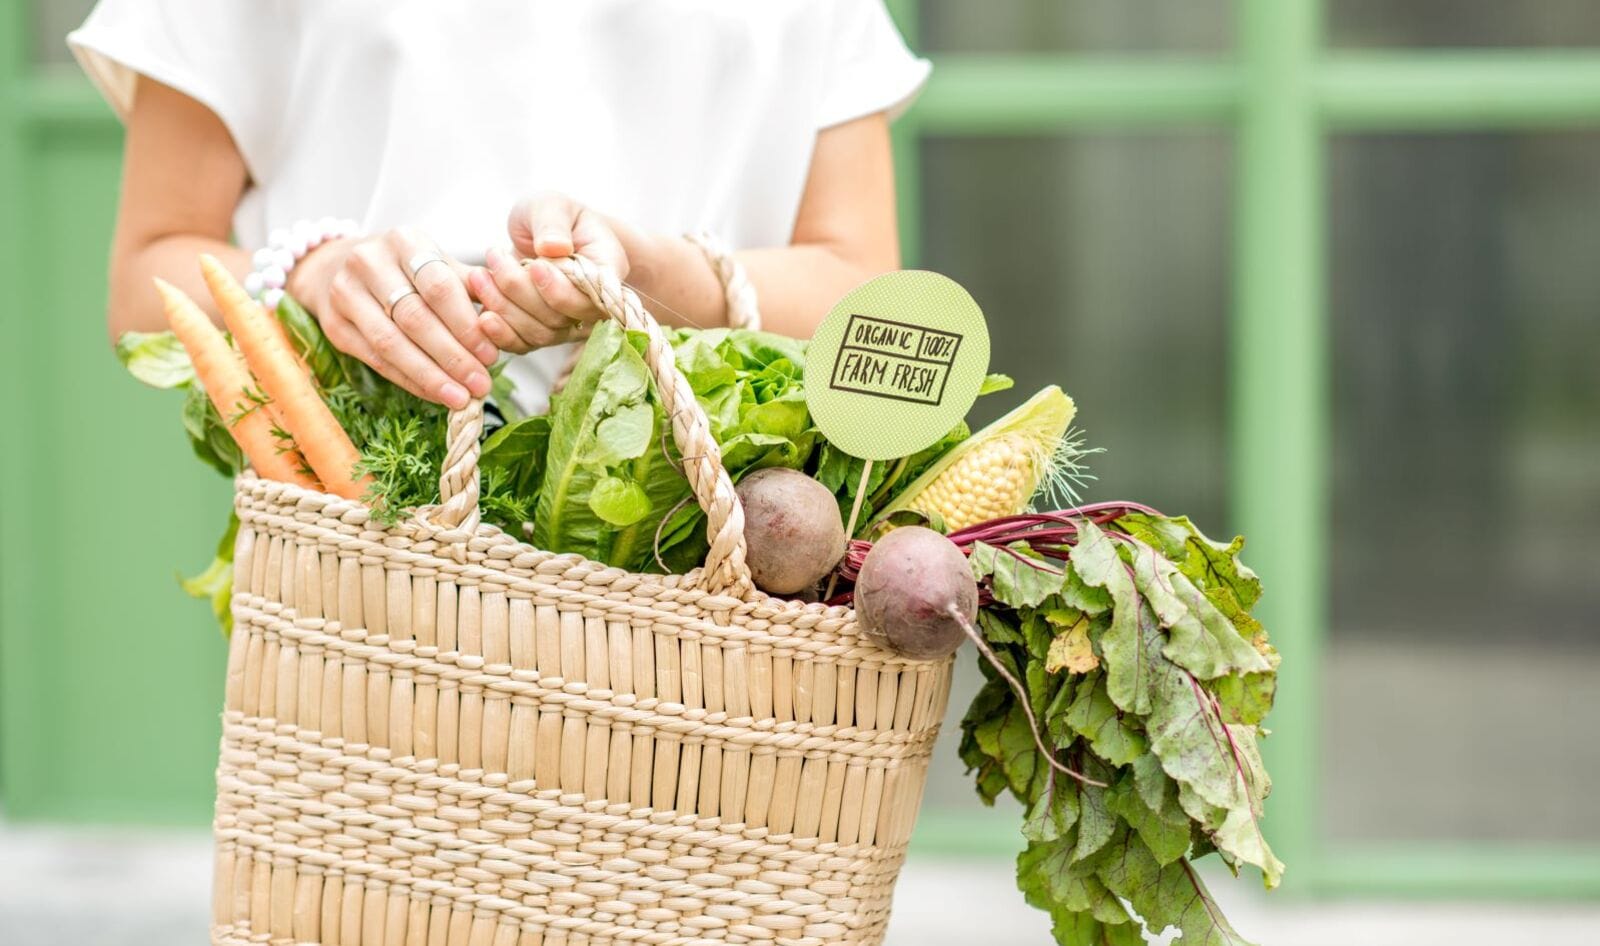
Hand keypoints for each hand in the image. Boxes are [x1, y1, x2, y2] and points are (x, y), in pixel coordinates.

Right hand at [287, 227, 496, 408]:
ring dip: (430, 376)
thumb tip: (505, 319)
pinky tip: (434, 394)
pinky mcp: (334, 325)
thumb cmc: (404, 267)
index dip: (466, 324)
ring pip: (391, 343)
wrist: (337, 265)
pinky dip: (409, 380)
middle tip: (480, 383)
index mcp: (405, 241)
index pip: (439, 286)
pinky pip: (375, 359)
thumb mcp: (437, 262)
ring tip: (460, 397)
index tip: (491, 354)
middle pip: (415, 317)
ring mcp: (346, 293)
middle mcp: (369, 262)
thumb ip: (469, 286)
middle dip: (452, 356)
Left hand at [466, 192, 629, 352]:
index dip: (561, 290)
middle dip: (521, 292)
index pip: (592, 295)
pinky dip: (501, 333)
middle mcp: (592, 304)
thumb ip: (552, 223)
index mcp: (607, 269)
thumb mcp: (552, 205)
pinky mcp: (543, 333)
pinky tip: (482, 316)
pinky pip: (524, 345)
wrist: (543, 235)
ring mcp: (569, 324)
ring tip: (479, 275)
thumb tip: (553, 248)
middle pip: (561, 318)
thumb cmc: (553, 216)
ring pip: (540, 333)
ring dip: (505, 308)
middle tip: (494, 257)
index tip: (534, 265)